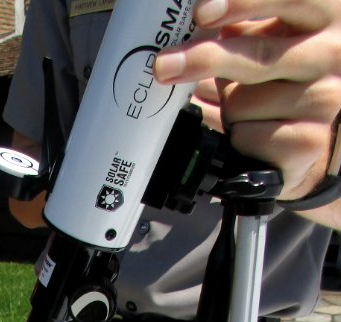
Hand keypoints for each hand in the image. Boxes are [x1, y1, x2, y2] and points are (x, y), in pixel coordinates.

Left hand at [155, 0, 340, 200]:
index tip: (201, 13)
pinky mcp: (309, 141)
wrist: (304, 127)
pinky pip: (247, 137)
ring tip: (243, 106)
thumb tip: (192, 19)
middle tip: (164, 66)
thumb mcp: (266, 32)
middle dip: (205, 60)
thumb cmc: (278, 70)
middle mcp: (333, 52)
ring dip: (228, 107)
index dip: (244, 2)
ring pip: (245, 102)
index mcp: (325, 12)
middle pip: (260, 55)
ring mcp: (325, 99)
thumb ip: (237, 18)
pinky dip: (236, 136)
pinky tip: (252, 130)